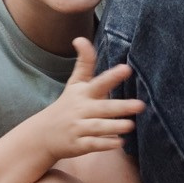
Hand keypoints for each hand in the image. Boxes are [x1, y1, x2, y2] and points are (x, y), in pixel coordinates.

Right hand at [39, 40, 144, 161]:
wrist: (43, 134)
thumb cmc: (66, 105)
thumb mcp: (74, 84)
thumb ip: (84, 63)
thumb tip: (80, 38)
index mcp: (83, 93)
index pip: (99, 82)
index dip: (112, 76)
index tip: (127, 68)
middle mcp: (81, 110)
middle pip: (103, 108)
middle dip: (121, 106)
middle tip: (140, 105)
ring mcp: (78, 128)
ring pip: (99, 127)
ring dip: (115, 126)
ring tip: (131, 125)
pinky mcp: (78, 145)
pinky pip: (93, 144)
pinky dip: (105, 144)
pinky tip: (120, 143)